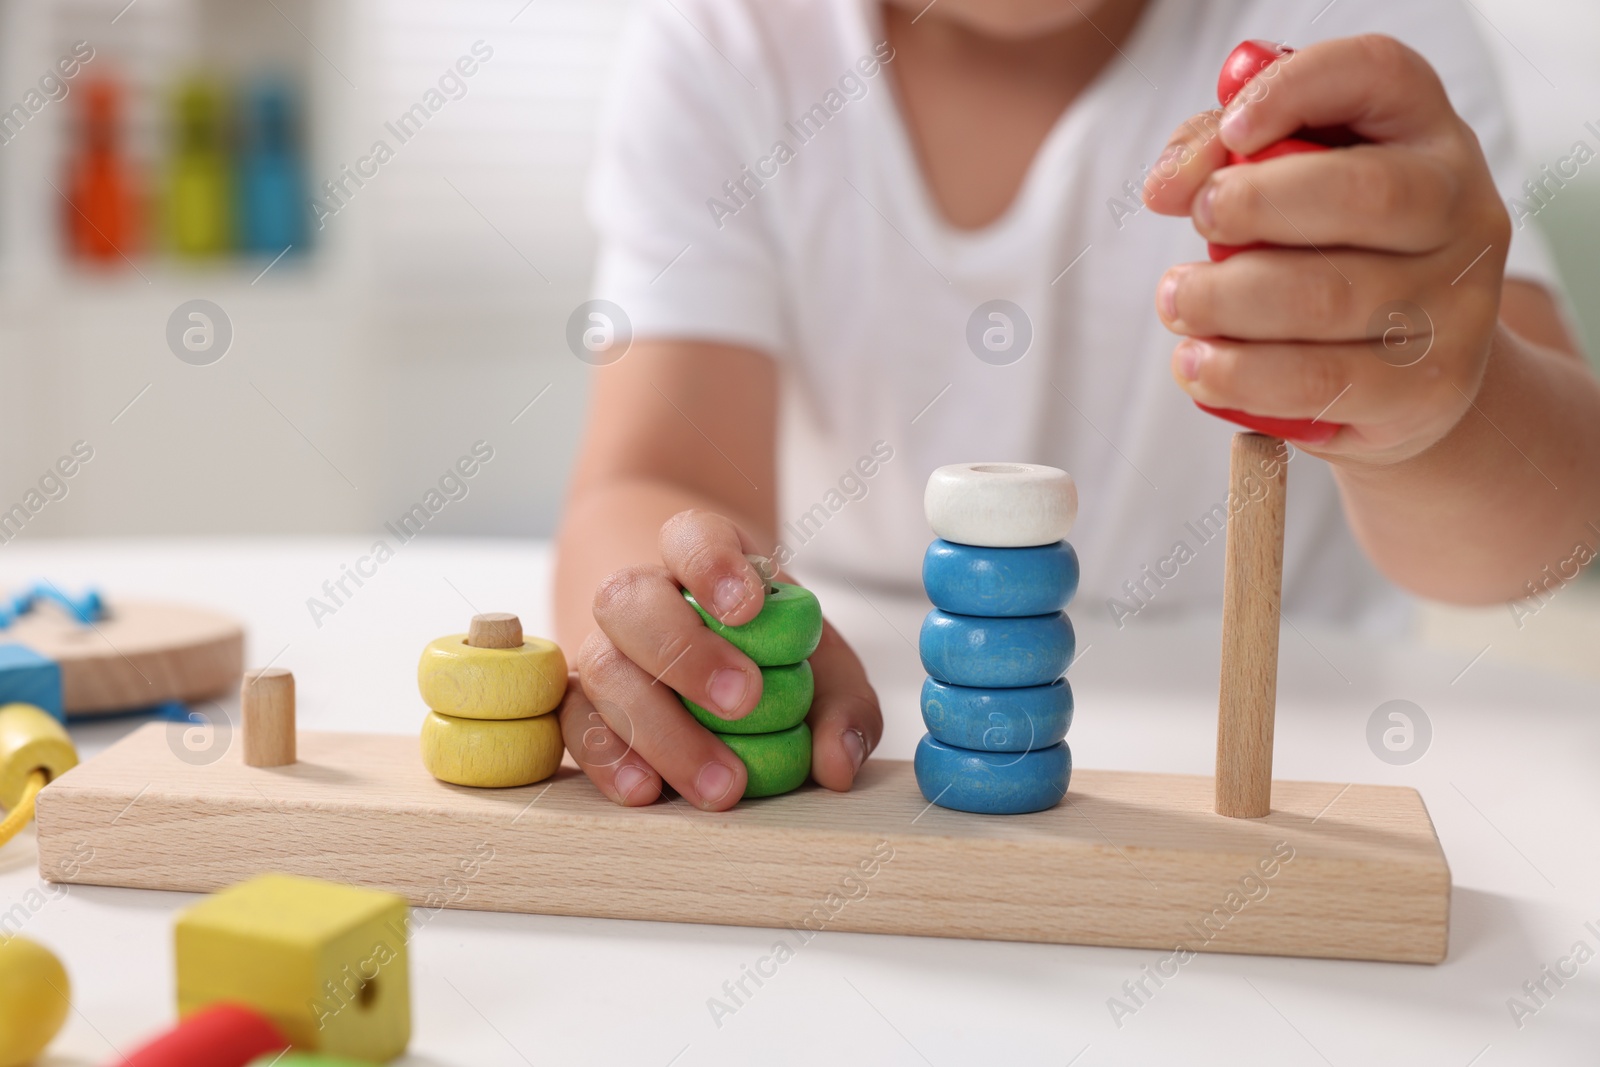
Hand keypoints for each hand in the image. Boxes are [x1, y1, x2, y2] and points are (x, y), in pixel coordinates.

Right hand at [557, 509, 882, 808]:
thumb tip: (836, 765)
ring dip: (659, 729)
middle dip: (684, 652)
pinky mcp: (583, 705)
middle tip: (742, 701)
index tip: (748, 608)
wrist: (710, 662)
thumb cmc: (772, 657)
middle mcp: (640, 597)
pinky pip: (574, 724)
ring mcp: (604, 649)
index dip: (711, 563)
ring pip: (601, 668)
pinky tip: (647, 791)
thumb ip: (843, 705)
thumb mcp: (824, 666)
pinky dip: (607, 759)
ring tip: (722, 783)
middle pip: (630, 600)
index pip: (691, 535)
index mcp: (700, 558)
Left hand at [1142, 35, 1511, 463]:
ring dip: (1226, 303)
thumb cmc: (1323, 251)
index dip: (1296, 88)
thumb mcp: (1280, 179)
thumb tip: (1168, 187)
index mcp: (1424, 131)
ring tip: (1177, 305)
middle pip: (1364, 195)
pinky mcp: (1430, 385)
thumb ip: (1216, 154)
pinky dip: (1242, 378)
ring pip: (1329, 299)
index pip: (1378, 74)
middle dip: (1253, 208)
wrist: (1405, 369)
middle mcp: (1461, 209)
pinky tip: (1201, 367)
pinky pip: (1321, 384)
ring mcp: (1458, 301)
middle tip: (1197, 227)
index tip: (1233, 130)